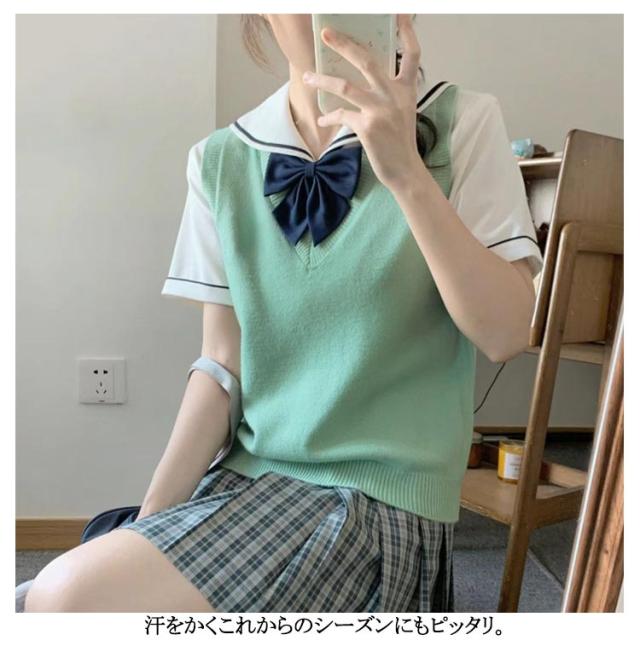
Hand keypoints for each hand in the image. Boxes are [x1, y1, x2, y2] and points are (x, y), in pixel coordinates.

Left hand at [302, 14, 424, 190]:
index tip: (399, 14)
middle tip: (325, 33)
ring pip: (345, 86)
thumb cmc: (400, 144)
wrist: (405, 171)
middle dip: (344, 44)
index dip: (407, 33)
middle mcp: (394, 96)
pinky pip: (342, 115)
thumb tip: (360, 85)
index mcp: (406, 90)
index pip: (412, 55)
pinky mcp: (367, 127)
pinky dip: (330, 117)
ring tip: (307, 77)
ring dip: (322, 80)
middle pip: (367, 60)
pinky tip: (323, 120)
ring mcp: (380, 110)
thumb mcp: (402, 113)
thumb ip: (388, 95)